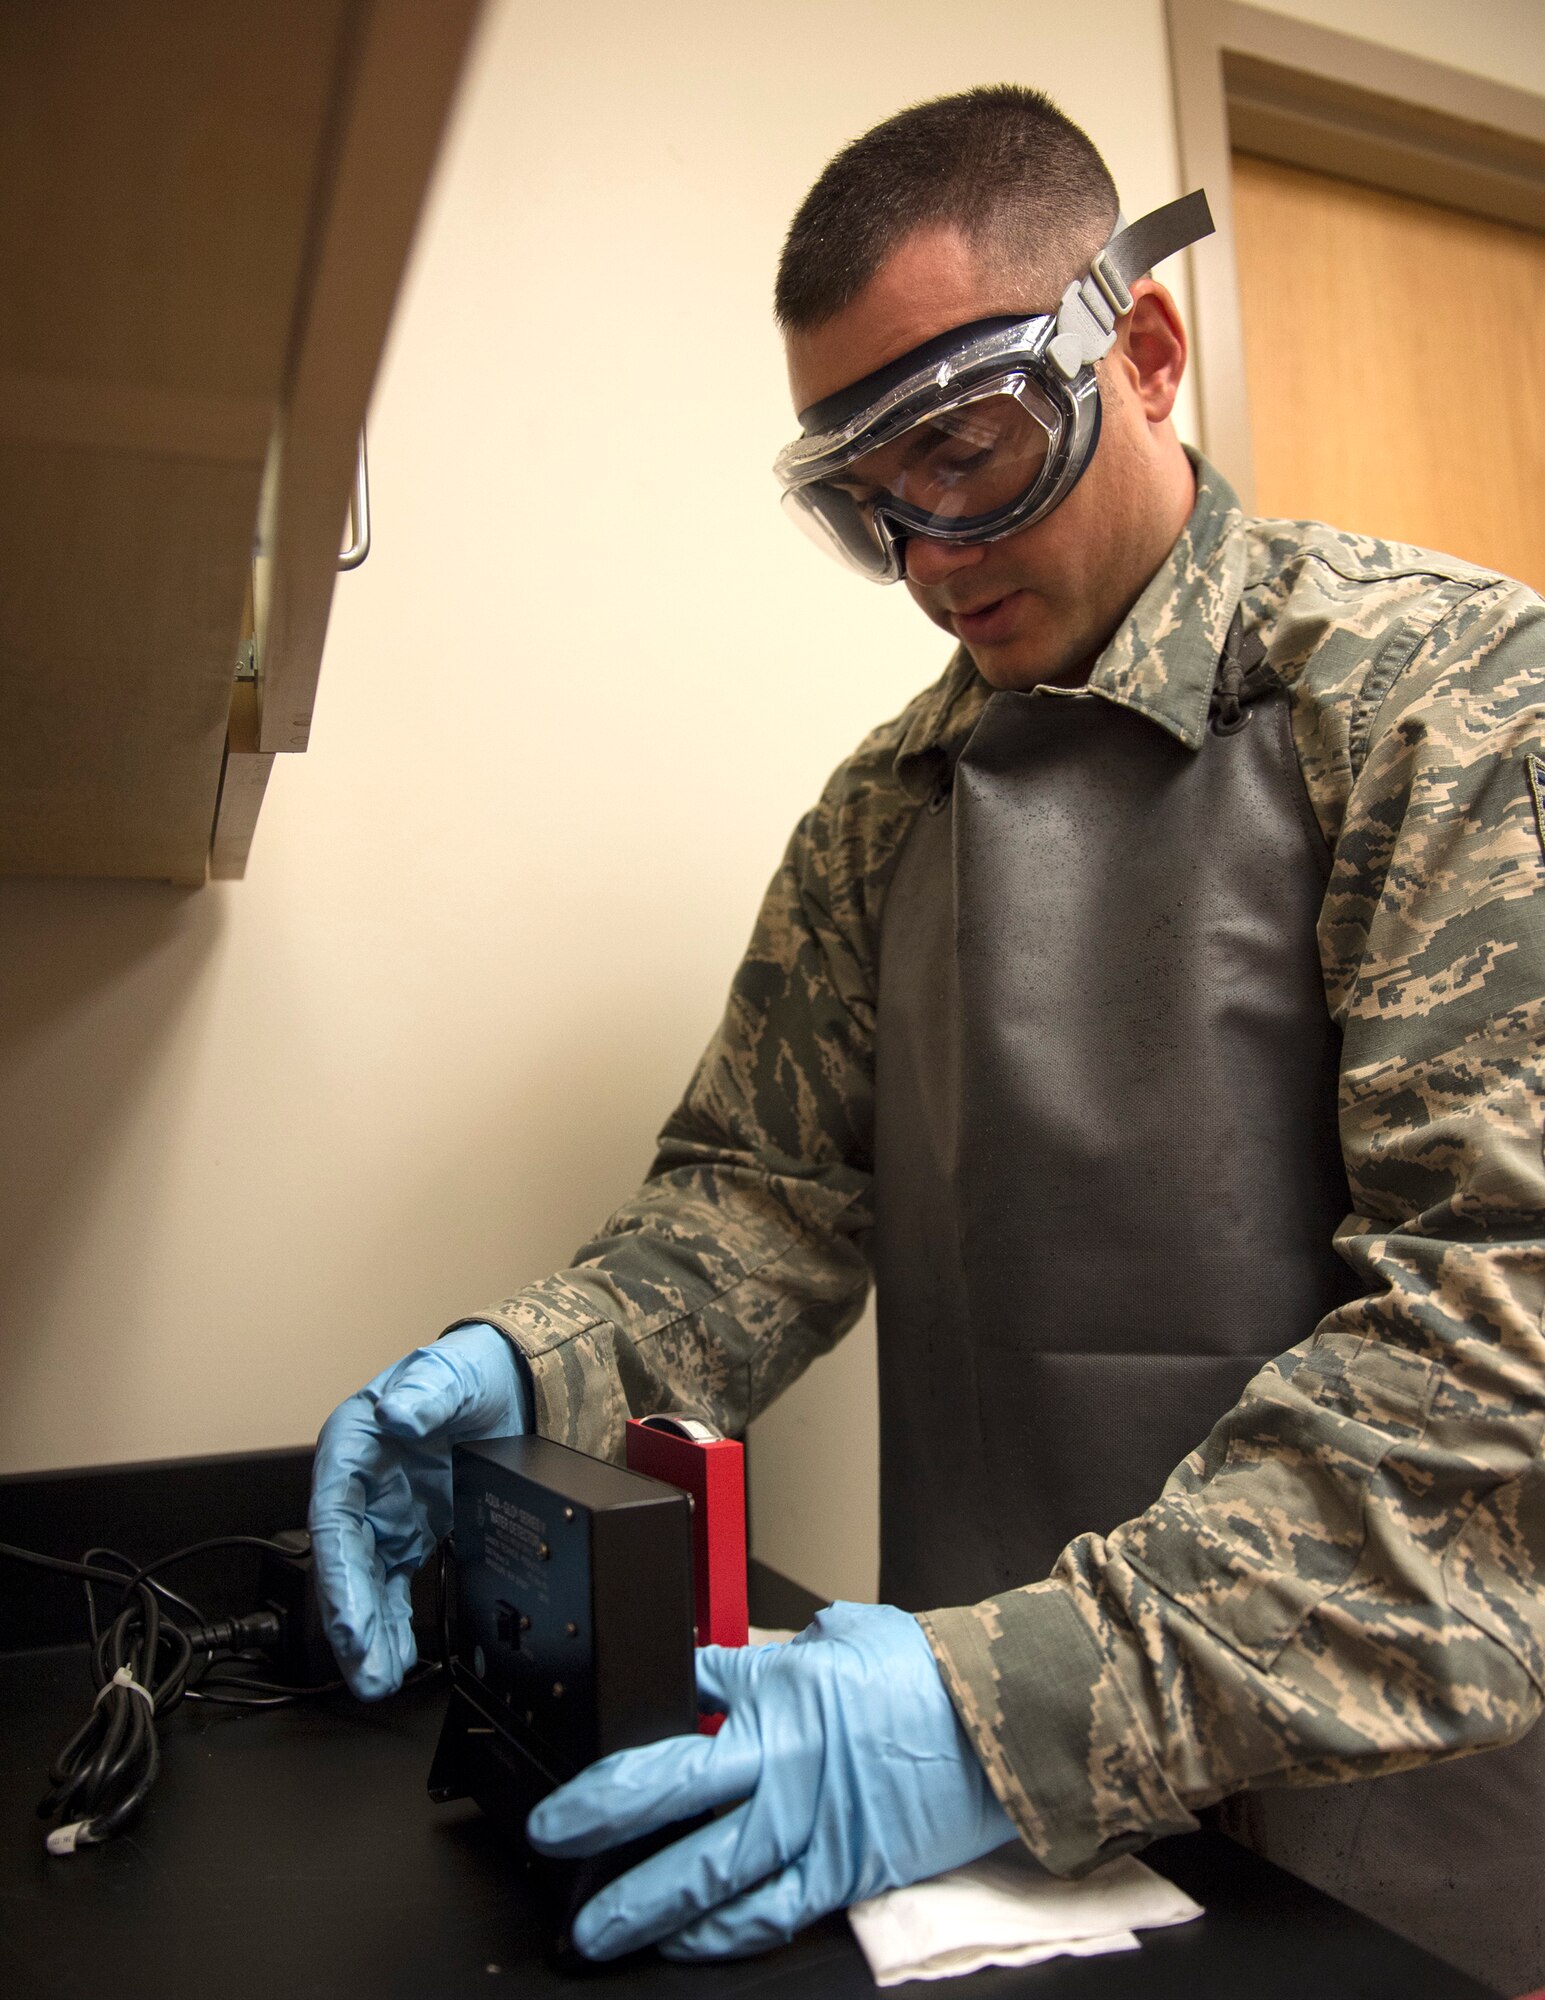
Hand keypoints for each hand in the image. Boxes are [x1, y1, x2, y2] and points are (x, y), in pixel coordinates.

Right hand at [308, 1322, 530, 1699]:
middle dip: (352, 1618)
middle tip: (363, 1666)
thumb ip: (425, 1396)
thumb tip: (398, 1415)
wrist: (506, 1383)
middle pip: (347, 1561)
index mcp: (353, 1444)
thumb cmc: (465, 1372)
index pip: (335, 1514)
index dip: (337, 1569)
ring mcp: (384, 1514)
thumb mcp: (449, 1376)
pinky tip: (392, 1659)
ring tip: (375, 1679)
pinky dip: (392, 1623)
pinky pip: (395, 1585)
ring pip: (367, 1583)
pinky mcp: (410, 1533)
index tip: (348, 1613)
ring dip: (369, 1633)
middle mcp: (359, 1485)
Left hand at [526, 1600, 1015, 1959]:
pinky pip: (762, 1914)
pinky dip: (715, 1935)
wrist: (1003, 1722)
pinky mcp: (840, 1873)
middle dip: (596, 1817)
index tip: (584, 1747)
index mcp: (779, 1689)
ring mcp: (809, 1824)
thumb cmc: (928, 1674)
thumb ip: (774, 1660)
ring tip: (591, 1927)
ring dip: (638, 1904)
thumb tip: (724, 1668)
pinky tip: (679, 1943)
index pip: (680, 1697)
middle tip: (547, 1834)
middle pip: (666, 1792)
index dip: (629, 1721)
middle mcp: (782, 1760)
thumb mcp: (841, 1636)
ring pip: (703, 1874)